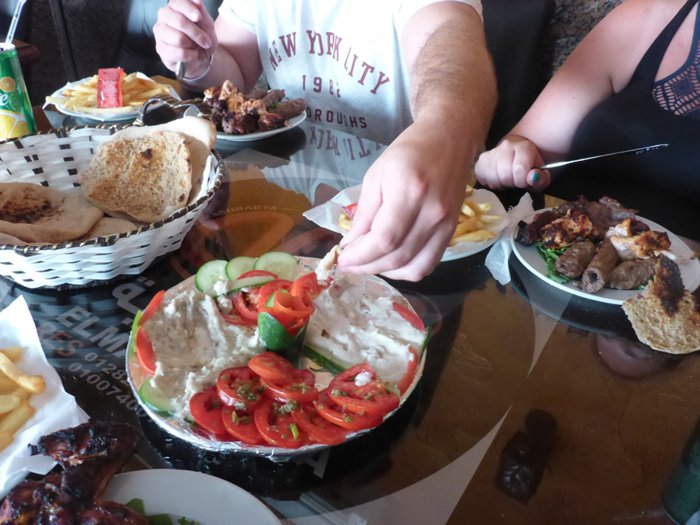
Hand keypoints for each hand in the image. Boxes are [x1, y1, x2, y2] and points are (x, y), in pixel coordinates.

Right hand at [153, 0, 216, 77]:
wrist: (201, 54)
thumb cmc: (201, 34)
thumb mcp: (205, 22)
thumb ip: (201, 11)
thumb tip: (198, 1)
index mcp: (174, 6)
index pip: (178, 3)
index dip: (189, 9)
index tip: (198, 17)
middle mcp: (163, 16)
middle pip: (179, 21)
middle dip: (197, 33)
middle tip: (206, 42)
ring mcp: (160, 32)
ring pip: (179, 39)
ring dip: (194, 46)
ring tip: (197, 48)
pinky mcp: (160, 49)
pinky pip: (179, 53)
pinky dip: (191, 56)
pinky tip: (192, 55)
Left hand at [337, 122, 468, 281]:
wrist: (449, 139)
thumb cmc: (408, 152)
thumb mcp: (376, 175)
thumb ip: (364, 213)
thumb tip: (351, 245)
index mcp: (410, 193)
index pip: (384, 240)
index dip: (360, 257)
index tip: (342, 259)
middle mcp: (432, 213)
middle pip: (397, 256)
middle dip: (368, 266)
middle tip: (349, 264)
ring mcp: (446, 224)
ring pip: (414, 267)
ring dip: (386, 272)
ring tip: (367, 265)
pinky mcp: (452, 231)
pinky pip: (429, 264)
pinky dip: (407, 271)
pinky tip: (391, 264)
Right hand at [475, 135, 550, 189]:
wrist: (517, 151)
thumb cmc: (530, 165)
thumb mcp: (542, 172)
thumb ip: (541, 178)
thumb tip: (532, 179)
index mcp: (523, 147)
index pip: (520, 169)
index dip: (522, 181)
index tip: (524, 181)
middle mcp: (506, 146)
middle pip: (505, 175)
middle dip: (511, 183)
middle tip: (515, 181)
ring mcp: (491, 153)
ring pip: (492, 178)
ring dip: (500, 184)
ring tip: (506, 179)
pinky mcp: (481, 160)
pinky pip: (482, 178)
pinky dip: (490, 182)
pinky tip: (497, 178)